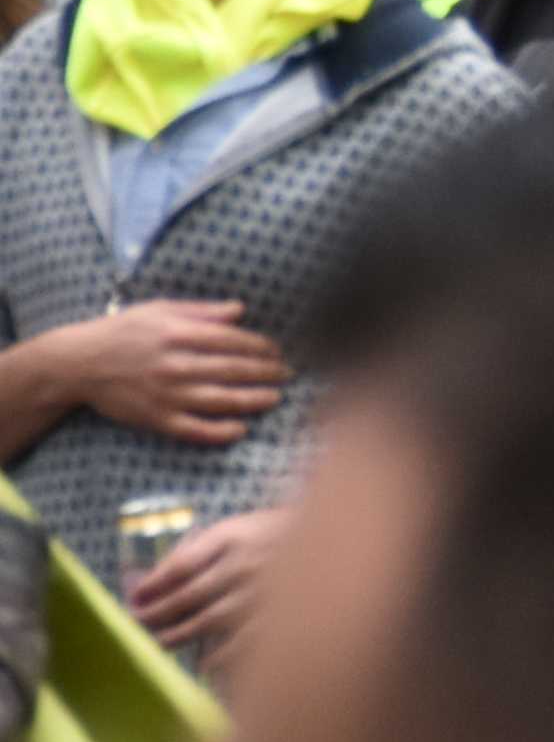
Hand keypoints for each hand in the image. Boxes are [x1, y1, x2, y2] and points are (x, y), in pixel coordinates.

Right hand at [10, 300, 286, 449]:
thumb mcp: (159, 310)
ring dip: (254, 401)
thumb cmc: (123, 332)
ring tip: (275, 398)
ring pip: (221, 400)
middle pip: (233, 370)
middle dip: (266, 373)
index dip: (262, 347)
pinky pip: (194, 429)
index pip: (233, 341)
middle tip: (287, 374)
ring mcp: (165, 394)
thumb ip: (202, 311)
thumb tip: (240, 309)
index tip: (277, 351)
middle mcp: (174, 364)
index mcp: (177, 334)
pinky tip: (241, 429)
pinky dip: (220, 431)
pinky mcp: (155, 418)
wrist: (77, 363)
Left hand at [128, 504, 286, 660]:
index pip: (180, 564)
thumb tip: (159, 575)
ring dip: (178, 636)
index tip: (135, 597)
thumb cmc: (286, 533)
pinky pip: (244, 643)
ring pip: (208, 621)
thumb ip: (206, 547)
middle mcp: (244, 566)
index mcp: (234, 538)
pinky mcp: (282, 616)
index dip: (153, 583)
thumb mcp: (244, 525)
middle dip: (157, 613)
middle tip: (140, 623)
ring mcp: (262, 593)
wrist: (340, 539)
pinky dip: (222, 657)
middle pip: (188, 595)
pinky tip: (206, 665)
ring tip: (161, 644)